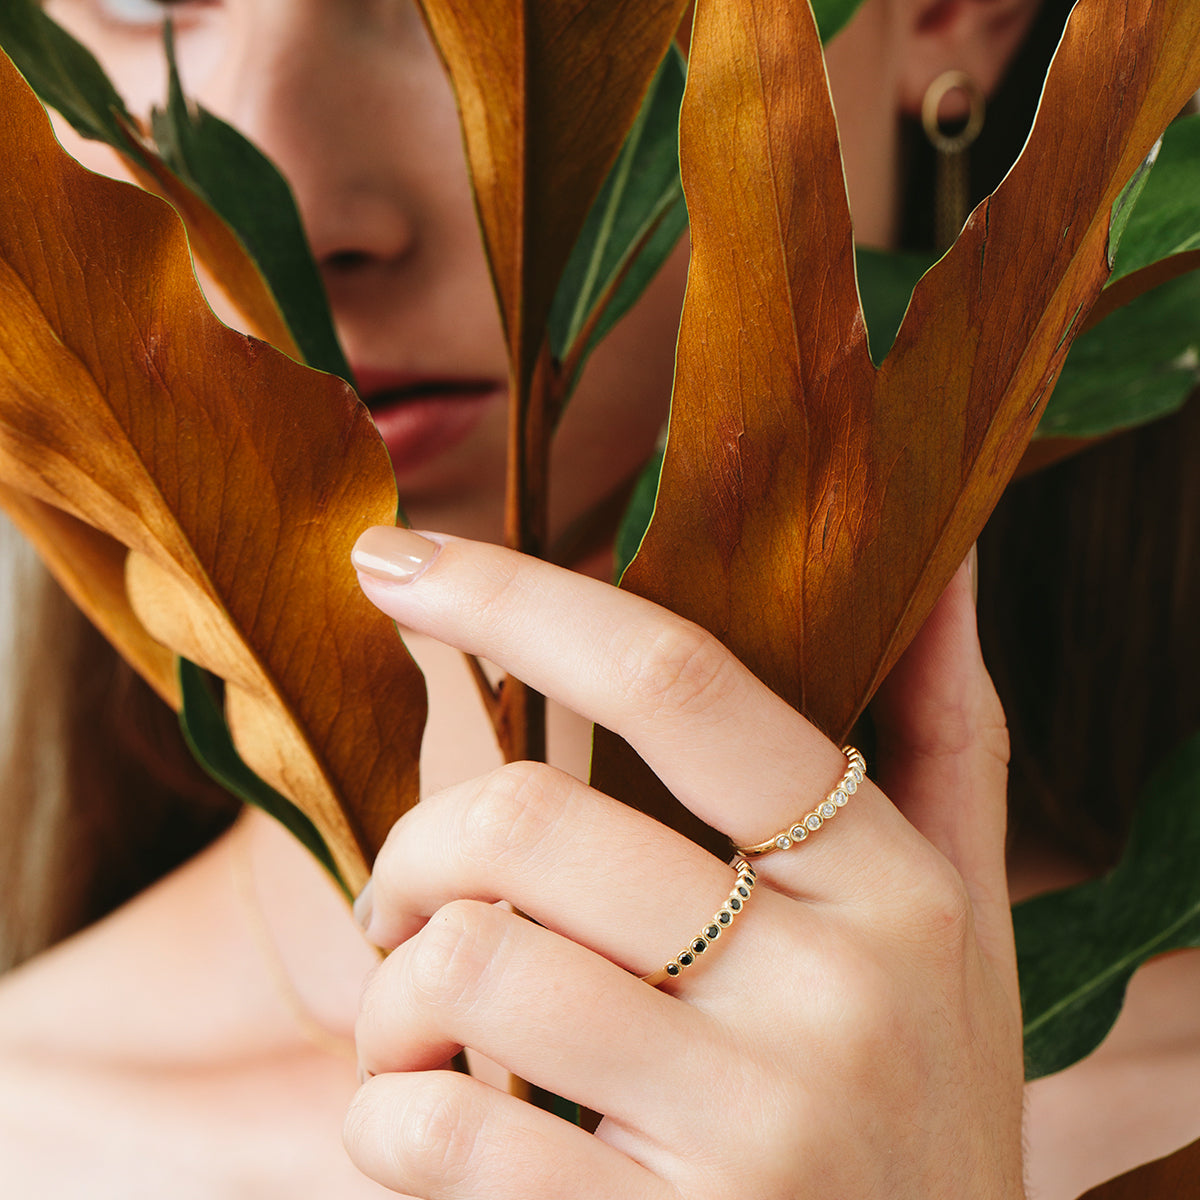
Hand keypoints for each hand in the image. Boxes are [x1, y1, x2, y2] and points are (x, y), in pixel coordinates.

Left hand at [342, 529, 1024, 1198]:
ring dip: (393, 992)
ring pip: (469, 964)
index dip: (514, 598)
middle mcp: (837, 996)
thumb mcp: (965, 925)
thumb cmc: (922, 1111)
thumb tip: (943, 564)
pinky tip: (422, 1128)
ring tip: (417, 1029)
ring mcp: (756, 1132)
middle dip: (418, 847)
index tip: (394, 562)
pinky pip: (443, 1135)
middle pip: (531, 820)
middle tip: (404, 902)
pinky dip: (384, 1120)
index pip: (677, 683)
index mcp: (891, 883)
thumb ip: (949, 740)